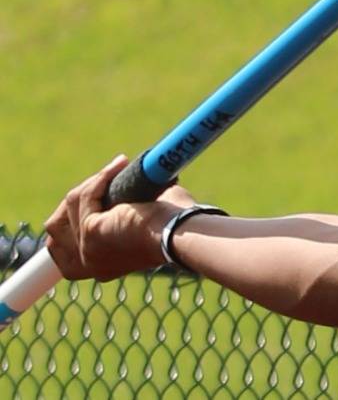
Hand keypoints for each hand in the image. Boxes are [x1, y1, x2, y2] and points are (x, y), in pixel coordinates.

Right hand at [45, 154, 195, 280]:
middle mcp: (88, 265)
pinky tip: (120, 165)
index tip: (86, 196)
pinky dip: (101, 177)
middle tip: (106, 177)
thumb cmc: (177, 223)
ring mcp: (87, 251)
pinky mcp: (92, 232)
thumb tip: (125, 180)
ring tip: (120, 168)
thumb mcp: (142, 218)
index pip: (60, 250)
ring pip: (72, 204)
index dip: (66, 220)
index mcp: (100, 267)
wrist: (184, 231)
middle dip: (77, 197)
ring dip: (95, 182)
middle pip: (57, 226)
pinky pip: (85, 196)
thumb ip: (126, 207)